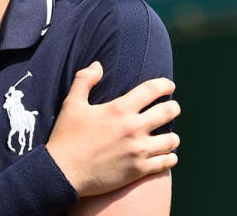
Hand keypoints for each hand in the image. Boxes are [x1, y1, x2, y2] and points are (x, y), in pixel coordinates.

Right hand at [46, 61, 180, 197]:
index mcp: (119, 109)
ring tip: (167, 136)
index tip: (169, 85)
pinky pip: (167, 162)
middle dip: (173, 107)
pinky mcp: (139, 170)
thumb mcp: (71, 104)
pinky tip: (164, 155)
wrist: (63, 172)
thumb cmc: (66, 136)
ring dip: (171, 136)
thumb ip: (84, 80)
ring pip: (172, 140)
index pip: (152, 90)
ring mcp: (138, 150)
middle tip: (171, 108)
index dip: (164, 85)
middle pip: (168, 112)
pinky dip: (169, 157)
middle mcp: (133, 128)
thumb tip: (98, 65)